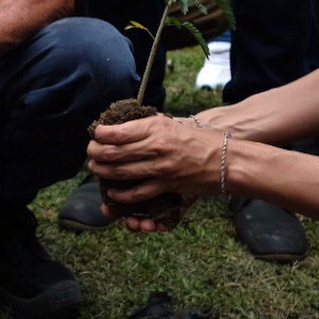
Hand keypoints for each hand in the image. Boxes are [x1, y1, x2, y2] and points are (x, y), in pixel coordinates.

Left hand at [87, 115, 221, 211]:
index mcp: (158, 128)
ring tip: (96, 168)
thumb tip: (128, 125)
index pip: (119, 131)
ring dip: (103, 171)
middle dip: (97, 152)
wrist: (228, 160)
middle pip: (115, 152)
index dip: (102, 134)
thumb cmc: (202, 139)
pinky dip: (121, 194)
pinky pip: (137, 192)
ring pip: (122, 172)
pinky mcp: (167, 185)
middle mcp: (157, 146)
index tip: (96, 133)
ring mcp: (161, 168)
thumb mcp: (175, 124)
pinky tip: (112, 191)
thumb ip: (152, 126)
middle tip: (91, 152)